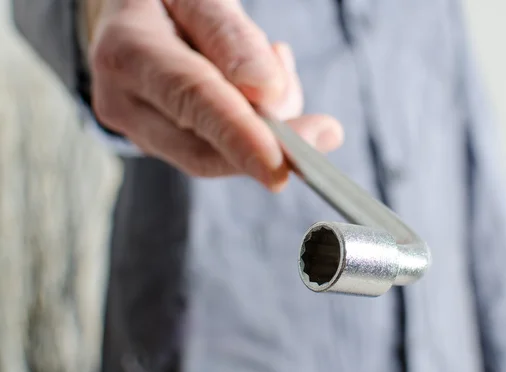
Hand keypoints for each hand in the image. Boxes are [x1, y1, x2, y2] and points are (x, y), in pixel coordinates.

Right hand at [86, 0, 343, 190]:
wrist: (130, 13)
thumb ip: (230, 37)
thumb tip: (267, 94)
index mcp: (128, 49)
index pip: (193, 98)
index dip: (238, 136)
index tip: (280, 165)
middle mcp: (122, 98)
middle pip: (199, 147)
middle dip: (268, 150)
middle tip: (326, 134)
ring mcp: (137, 126)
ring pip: (211, 156)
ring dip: (264, 133)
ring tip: (281, 71)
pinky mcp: (158, 140)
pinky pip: (214, 149)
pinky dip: (252, 129)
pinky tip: (261, 91)